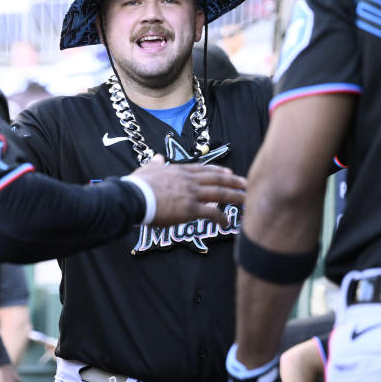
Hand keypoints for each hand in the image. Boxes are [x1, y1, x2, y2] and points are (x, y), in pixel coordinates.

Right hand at [130, 155, 245, 226]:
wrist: (134, 197)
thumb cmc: (137, 185)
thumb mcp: (146, 169)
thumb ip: (155, 164)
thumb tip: (158, 158)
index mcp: (179, 170)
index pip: (204, 169)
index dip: (218, 171)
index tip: (229, 173)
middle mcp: (189, 180)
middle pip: (217, 179)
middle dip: (233, 182)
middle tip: (245, 184)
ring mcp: (191, 194)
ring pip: (219, 194)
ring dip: (235, 197)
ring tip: (246, 201)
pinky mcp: (190, 209)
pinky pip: (211, 213)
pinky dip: (221, 218)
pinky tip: (227, 223)